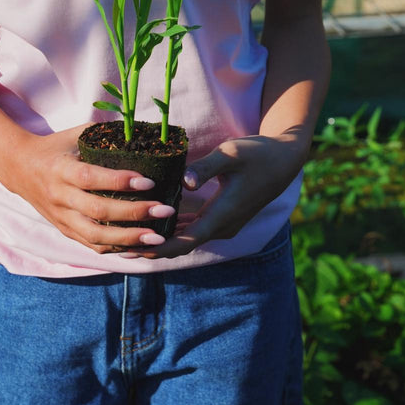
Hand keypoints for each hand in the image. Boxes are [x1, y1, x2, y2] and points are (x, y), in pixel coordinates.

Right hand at [0, 124, 174, 254]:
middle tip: (164, 209)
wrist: (18, 168)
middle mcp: (60, 196)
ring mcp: (61, 217)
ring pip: (95, 235)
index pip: (92, 178)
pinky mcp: (64, 230)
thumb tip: (140, 130)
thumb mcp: (74, 134)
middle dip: (134, 213)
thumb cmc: (55, 147)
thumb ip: (103, 133)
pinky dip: (116, 249)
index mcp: (62, 169)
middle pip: (98, 210)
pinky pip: (91, 245)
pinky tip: (140, 248)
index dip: (120, 181)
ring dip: (128, 239)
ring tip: (157, 237)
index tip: (149, 182)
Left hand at [120, 133, 305, 259]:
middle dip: (153, 247)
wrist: (286, 160)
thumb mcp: (231, 154)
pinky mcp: (224, 216)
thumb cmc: (258, 154)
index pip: (185, 241)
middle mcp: (223, 225)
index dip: (158, 249)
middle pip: (182, 244)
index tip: (132, 251)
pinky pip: (195, 229)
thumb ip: (206, 168)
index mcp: (223, 215)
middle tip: (119, 246)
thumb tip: (186, 182)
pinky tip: (154, 221)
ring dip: (162, 239)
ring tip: (130, 236)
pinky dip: (174, 229)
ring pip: (188, 237)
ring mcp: (225, 223)